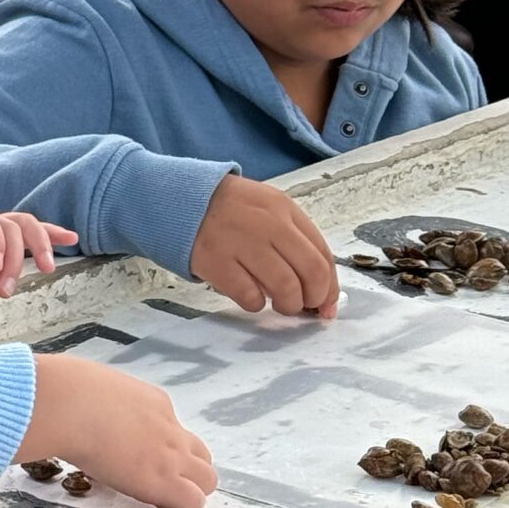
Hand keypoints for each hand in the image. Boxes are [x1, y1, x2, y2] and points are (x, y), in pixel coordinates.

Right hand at [23, 353, 215, 507]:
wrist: (69, 407)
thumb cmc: (64, 392)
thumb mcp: (90, 388)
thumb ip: (96, 401)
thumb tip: (76, 407)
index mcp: (152, 401)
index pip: (172, 428)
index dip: (159, 447)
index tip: (136, 455)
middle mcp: (169, 427)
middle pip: (202, 454)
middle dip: (187, 470)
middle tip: (155, 481)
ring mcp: (170, 454)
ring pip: (207, 479)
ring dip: (188, 490)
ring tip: (158, 499)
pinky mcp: (164, 480)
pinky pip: (191, 501)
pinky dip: (179, 507)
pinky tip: (154, 507)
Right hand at [192, 174, 337, 317]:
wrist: (177, 200)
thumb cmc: (228, 211)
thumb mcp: (267, 209)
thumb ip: (294, 241)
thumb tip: (320, 288)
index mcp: (284, 209)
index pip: (323, 254)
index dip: (330, 286)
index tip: (327, 303)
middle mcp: (268, 225)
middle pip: (312, 272)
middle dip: (314, 298)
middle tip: (305, 306)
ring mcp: (241, 244)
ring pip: (286, 289)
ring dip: (288, 305)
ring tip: (279, 304)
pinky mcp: (217, 263)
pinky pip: (251, 297)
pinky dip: (256, 304)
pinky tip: (251, 297)